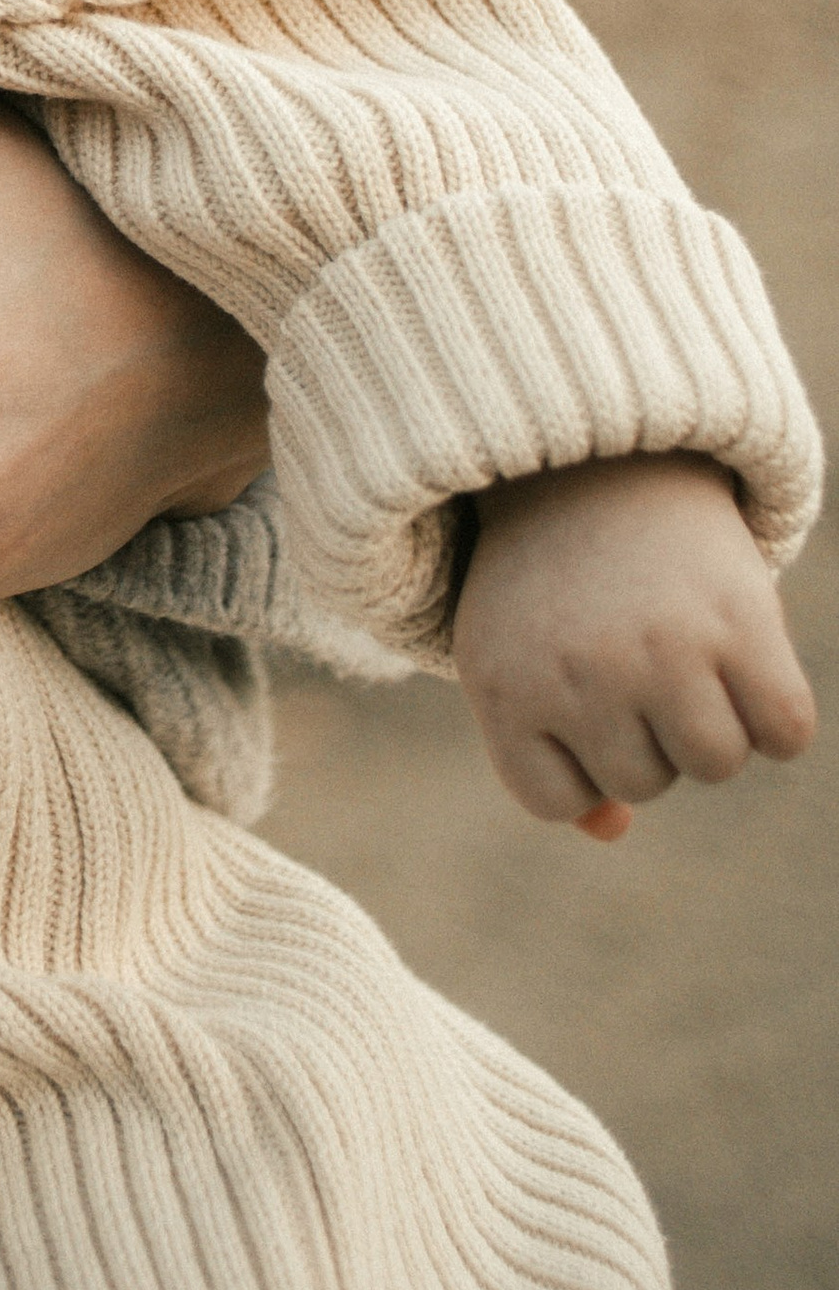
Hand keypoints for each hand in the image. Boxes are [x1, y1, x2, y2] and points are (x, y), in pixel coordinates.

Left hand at [452, 454, 816, 841]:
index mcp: (504, 684)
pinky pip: (786, 732)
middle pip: (645, 783)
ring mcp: (661, 648)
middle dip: (646, 732)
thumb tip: (610, 832)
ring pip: (715, 763)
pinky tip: (747, 660)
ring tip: (687, 652)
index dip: (577, 761)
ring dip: (713, 722)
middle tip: (631, 650)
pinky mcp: (739, 620)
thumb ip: (547, 755)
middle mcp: (578, 672)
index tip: (571, 698)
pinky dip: (779, 714)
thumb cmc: (549, 580)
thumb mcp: (514, 656)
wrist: (598, 457)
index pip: (557, 800)